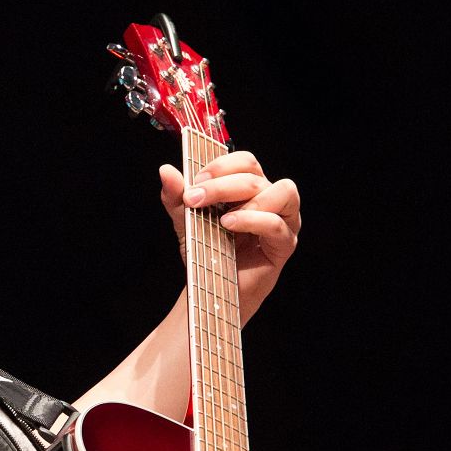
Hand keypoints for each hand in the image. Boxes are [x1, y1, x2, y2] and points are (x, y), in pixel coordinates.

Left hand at [159, 150, 300, 322]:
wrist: (210, 288)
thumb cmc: (206, 251)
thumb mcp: (185, 220)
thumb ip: (175, 196)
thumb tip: (165, 170)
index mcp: (250, 188)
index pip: (246, 161)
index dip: (221, 165)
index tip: (195, 181)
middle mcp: (270, 199)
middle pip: (256, 175)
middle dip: (222, 184)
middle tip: (195, 199)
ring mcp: (283, 220)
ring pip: (282, 191)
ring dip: (246, 199)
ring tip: (221, 218)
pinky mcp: (285, 244)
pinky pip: (277, 224)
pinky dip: (253, 220)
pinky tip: (230, 226)